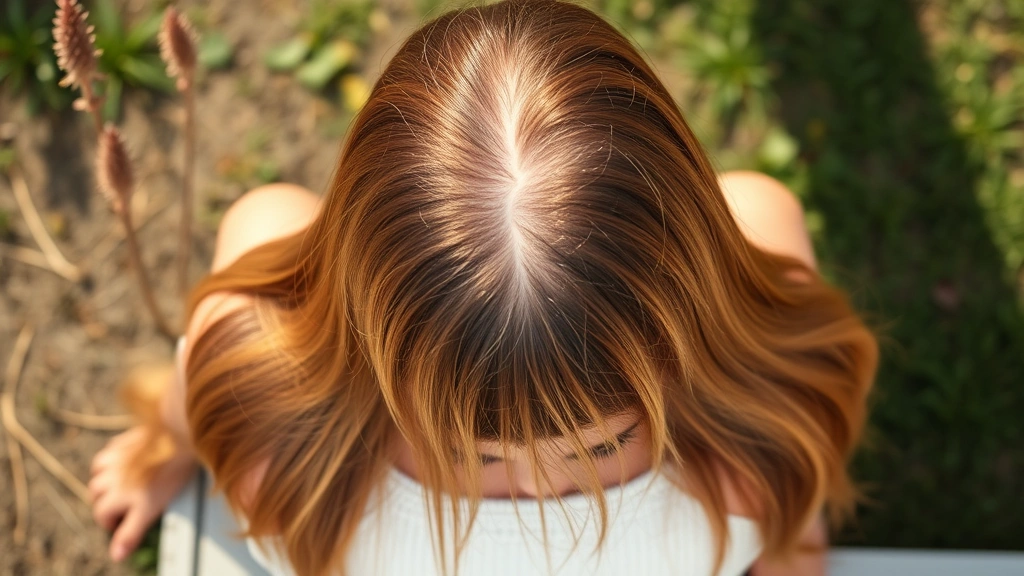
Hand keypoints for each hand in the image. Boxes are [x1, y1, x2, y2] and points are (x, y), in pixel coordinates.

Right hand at [89, 426, 197, 561]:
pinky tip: (121, 460)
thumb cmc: (169, 474)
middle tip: (116, 505)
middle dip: (102, 501)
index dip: (108, 522)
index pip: (102, 514)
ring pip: (98, 471)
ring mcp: (117, 457)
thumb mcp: (150, 510)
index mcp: (117, 493)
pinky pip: (109, 450)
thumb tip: (115, 555)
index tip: (117, 524)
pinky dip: (111, 458)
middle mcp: (112, 476)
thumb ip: (130, 533)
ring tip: (115, 484)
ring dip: (103, 479)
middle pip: (96, 492)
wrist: (178, 437)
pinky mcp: (125, 441)